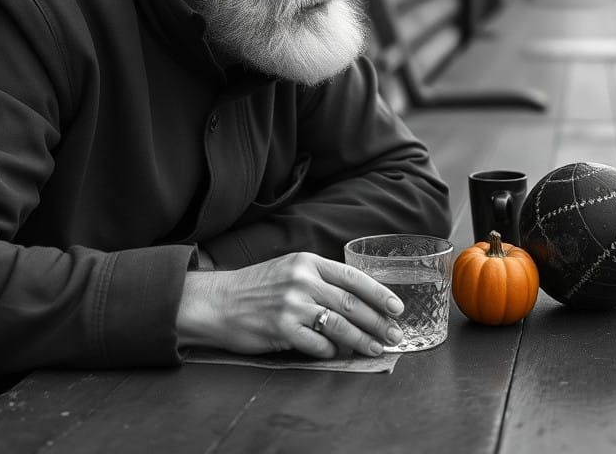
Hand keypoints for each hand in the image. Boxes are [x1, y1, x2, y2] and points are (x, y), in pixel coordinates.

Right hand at [177, 251, 404, 358]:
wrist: (218, 301)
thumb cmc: (256, 287)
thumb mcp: (289, 270)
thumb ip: (319, 279)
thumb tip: (356, 301)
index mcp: (307, 262)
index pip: (352, 276)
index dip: (379, 293)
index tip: (397, 307)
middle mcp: (302, 280)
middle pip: (351, 303)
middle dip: (377, 322)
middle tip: (395, 335)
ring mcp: (291, 304)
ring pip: (339, 325)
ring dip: (362, 340)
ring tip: (376, 348)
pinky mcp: (282, 329)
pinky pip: (318, 344)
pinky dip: (331, 351)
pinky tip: (338, 354)